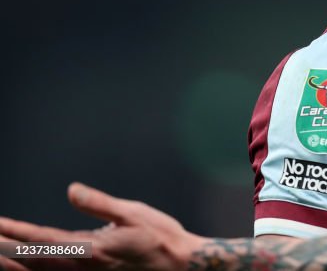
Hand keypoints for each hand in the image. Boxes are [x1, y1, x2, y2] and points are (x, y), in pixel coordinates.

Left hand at [0, 183, 204, 270]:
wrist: (183, 267)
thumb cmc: (161, 238)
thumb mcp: (133, 213)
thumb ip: (99, 204)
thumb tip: (71, 189)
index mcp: (90, 250)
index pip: (40, 241)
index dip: (13, 234)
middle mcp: (81, 269)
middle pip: (30, 262)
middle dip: (5, 250)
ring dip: (12, 263)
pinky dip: (32, 270)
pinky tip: (24, 265)